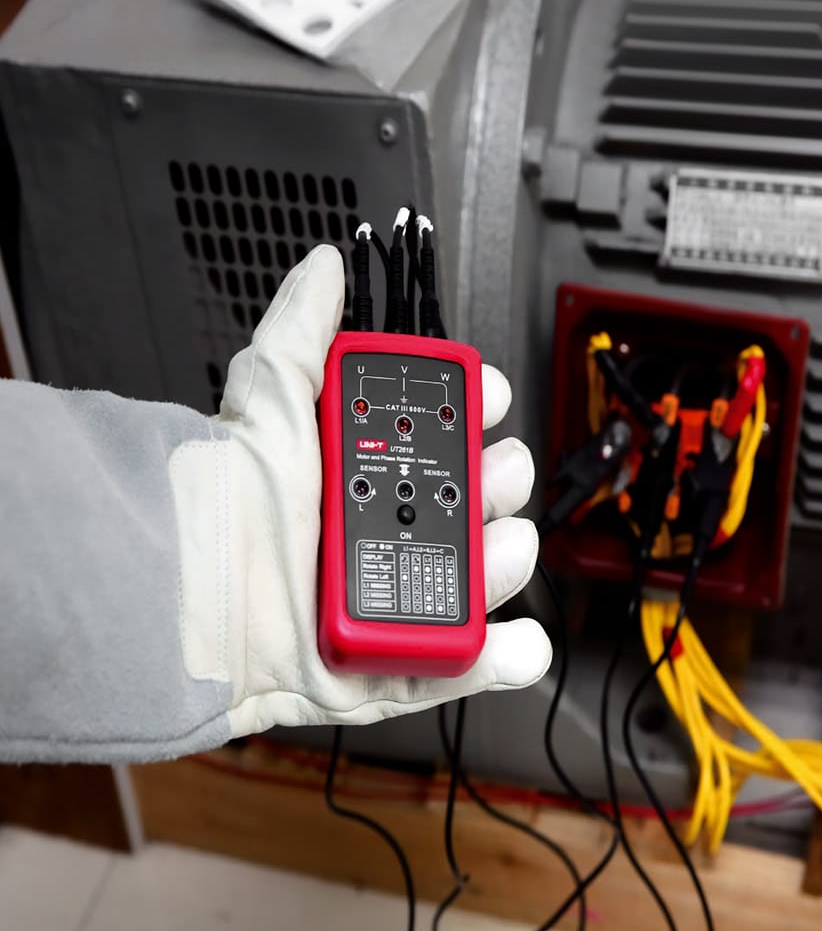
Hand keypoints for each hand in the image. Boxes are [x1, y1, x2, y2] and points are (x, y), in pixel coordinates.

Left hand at [169, 245, 550, 736]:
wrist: (191, 597)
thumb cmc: (226, 498)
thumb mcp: (270, 398)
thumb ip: (303, 329)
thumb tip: (324, 266)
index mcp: (360, 473)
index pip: (439, 438)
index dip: (475, 414)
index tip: (488, 397)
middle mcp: (379, 533)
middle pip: (473, 504)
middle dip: (499, 483)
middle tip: (492, 474)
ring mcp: (391, 597)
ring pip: (479, 576)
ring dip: (506, 559)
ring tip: (498, 547)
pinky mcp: (391, 665)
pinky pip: (460, 664)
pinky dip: (503, 656)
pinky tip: (520, 639)